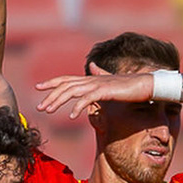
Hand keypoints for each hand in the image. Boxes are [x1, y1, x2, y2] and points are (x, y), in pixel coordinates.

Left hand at [35, 67, 150, 119]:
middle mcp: (91, 79)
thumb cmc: (129, 85)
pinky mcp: (104, 91)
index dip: (51, 82)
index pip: (66, 79)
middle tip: (39, 107)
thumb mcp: (111, 80)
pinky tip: (72, 116)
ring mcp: (97, 84)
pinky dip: (78, 106)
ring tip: (48, 110)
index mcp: (90, 79)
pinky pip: (87, 99)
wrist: (144, 85)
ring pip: (71, 91)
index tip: (38, 88)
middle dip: (50, 95)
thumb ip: (100, 74)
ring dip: (57, 101)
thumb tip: (94, 66)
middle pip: (65, 86)